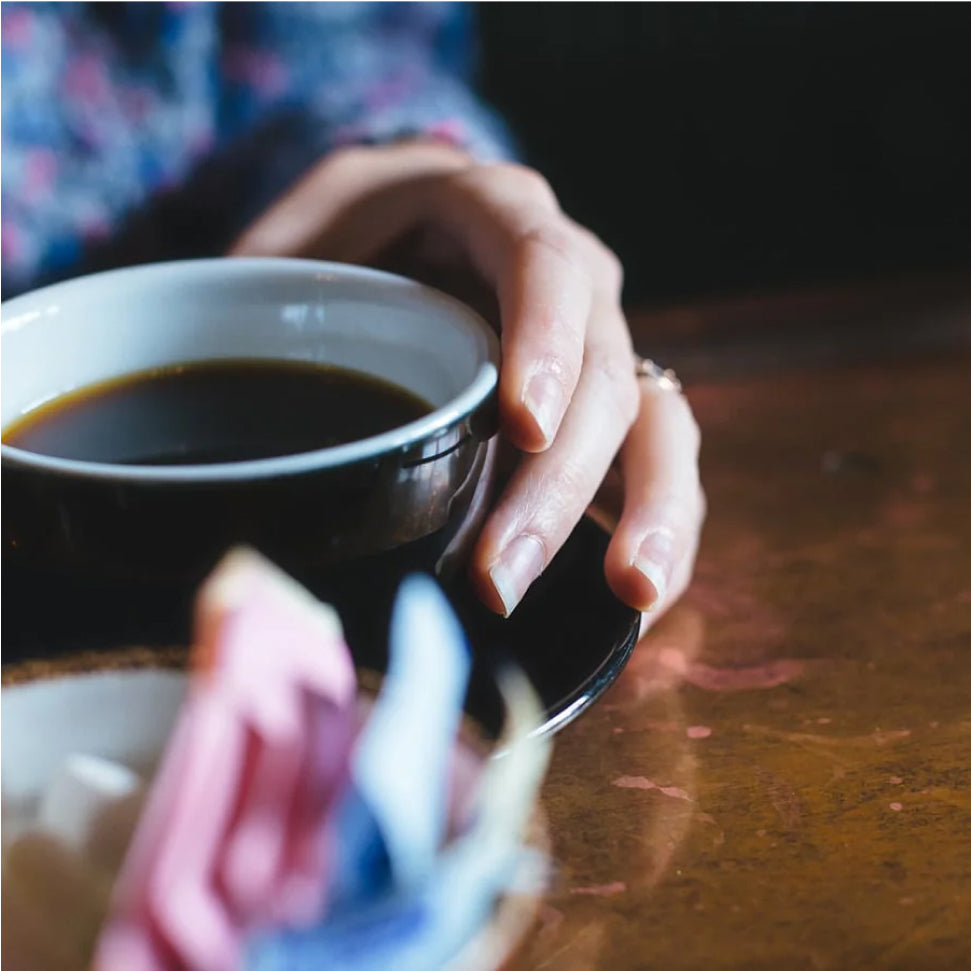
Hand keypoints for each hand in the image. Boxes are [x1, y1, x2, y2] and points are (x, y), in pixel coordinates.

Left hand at [231, 142, 703, 623]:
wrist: (402, 238)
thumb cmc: (346, 242)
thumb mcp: (300, 231)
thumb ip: (267, 277)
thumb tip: (212, 380)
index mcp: (501, 215)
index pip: (545, 266)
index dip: (544, 341)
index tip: (522, 426)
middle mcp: (575, 281)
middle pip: (602, 374)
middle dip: (560, 483)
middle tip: (501, 578)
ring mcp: (601, 349)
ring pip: (661, 425)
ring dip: (650, 512)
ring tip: (631, 594)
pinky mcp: (610, 412)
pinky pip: (663, 465)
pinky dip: (665, 529)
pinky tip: (642, 599)